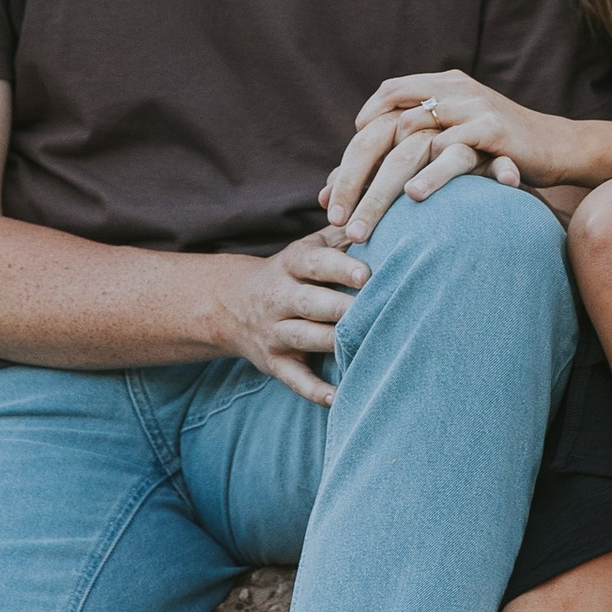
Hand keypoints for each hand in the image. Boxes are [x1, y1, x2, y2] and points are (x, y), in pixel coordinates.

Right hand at [212, 231, 371, 407]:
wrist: (232, 305)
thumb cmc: (290, 272)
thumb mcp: (306, 247)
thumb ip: (340, 234)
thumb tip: (379, 213)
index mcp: (290, 265)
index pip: (314, 264)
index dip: (340, 268)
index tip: (366, 274)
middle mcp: (279, 298)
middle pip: (311, 303)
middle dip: (341, 307)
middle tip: (377, 308)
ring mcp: (275, 332)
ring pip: (305, 338)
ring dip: (334, 344)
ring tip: (367, 347)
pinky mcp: (275, 363)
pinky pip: (295, 380)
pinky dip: (316, 391)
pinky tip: (340, 398)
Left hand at [323, 69, 567, 240]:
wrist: (559, 145)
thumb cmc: (498, 150)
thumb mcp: (452, 142)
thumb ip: (408, 153)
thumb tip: (334, 189)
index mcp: (442, 85)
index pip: (388, 96)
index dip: (359, 134)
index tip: (338, 180)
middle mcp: (453, 90)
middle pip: (387, 126)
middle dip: (354, 174)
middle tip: (335, 215)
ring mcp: (472, 108)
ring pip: (411, 143)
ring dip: (381, 187)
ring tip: (363, 223)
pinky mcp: (493, 131)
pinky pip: (453, 151)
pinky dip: (431, 175)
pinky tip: (413, 197)